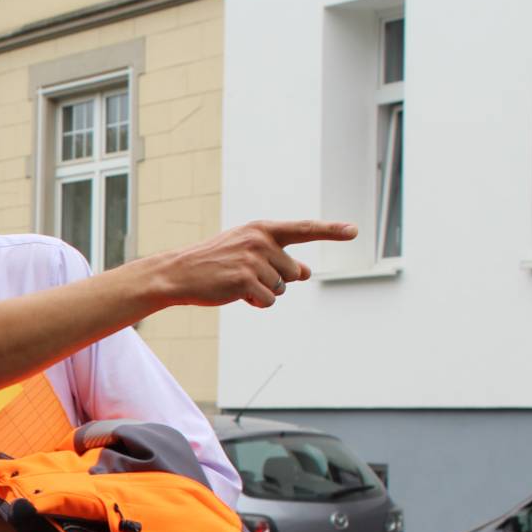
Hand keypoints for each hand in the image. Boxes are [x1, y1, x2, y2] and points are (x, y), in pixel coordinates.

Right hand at [145, 219, 356, 308]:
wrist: (178, 273)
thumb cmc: (213, 262)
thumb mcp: (247, 252)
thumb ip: (278, 258)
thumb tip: (306, 272)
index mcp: (262, 229)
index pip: (304, 229)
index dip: (331, 230)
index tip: (353, 231)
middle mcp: (260, 241)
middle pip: (293, 271)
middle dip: (276, 280)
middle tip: (246, 276)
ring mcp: (253, 260)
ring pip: (281, 288)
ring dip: (264, 292)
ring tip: (237, 284)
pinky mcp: (245, 281)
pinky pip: (269, 301)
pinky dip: (256, 303)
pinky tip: (236, 295)